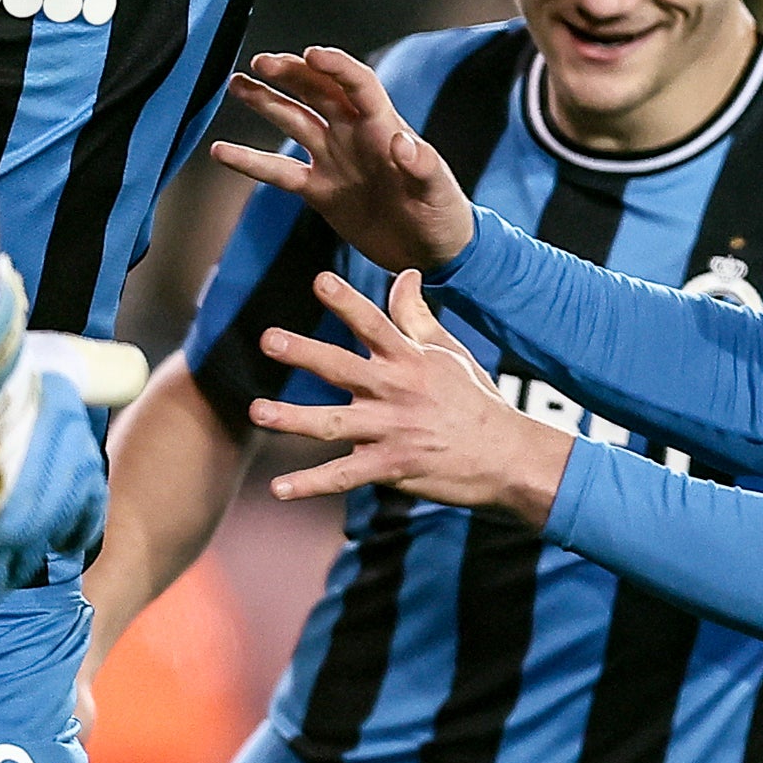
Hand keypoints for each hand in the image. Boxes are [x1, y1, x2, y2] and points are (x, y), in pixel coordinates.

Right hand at [0, 331, 152, 636]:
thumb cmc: (22, 372)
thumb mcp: (76, 376)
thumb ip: (98, 384)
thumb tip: (125, 371)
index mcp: (84, 479)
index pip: (80, 524)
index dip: (60, 527)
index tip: (48, 532)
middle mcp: (57, 515)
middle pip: (44, 551)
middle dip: (28, 553)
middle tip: (6, 556)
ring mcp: (18, 534)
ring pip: (8, 572)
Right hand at [213, 47, 476, 273]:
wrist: (432, 254)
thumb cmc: (444, 216)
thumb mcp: (439, 191)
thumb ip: (423, 166)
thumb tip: (401, 142)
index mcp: (383, 126)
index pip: (357, 84)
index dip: (335, 67)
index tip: (309, 53)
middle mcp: (353, 135)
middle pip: (317, 92)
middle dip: (290, 74)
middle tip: (262, 63)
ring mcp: (333, 160)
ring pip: (292, 122)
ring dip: (265, 102)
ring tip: (236, 84)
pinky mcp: (319, 190)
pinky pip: (278, 172)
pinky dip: (249, 162)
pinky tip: (220, 151)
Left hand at [249, 269, 568, 523]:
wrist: (506, 457)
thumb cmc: (473, 400)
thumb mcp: (448, 353)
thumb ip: (417, 315)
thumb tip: (405, 273)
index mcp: (409, 360)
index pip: (374, 324)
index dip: (347, 302)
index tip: (320, 281)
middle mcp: (396, 391)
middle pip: (343, 368)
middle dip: (304, 353)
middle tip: (268, 338)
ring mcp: (392, 431)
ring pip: (334, 424)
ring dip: (293, 418)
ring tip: (256, 411)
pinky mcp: (391, 468)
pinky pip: (344, 476)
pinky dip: (310, 484)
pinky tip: (278, 488)